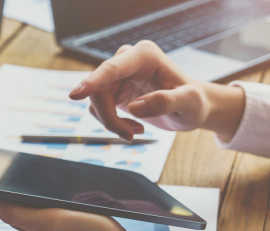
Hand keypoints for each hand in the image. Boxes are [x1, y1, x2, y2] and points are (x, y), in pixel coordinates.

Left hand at [0, 195, 152, 230]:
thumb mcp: (48, 222)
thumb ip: (17, 213)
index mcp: (30, 225)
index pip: (2, 205)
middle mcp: (41, 225)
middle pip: (16, 203)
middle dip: (6, 187)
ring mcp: (58, 224)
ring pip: (36, 204)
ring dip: (28, 190)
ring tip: (21, 172)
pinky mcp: (75, 221)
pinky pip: (55, 205)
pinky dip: (49, 194)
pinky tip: (54, 187)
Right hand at [69, 41, 245, 139]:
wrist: (192, 108)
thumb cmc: (194, 103)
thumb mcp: (188, 104)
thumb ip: (165, 102)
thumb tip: (133, 107)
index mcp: (144, 55)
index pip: (112, 69)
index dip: (93, 83)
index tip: (75, 95)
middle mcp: (128, 59)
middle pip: (99, 89)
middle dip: (110, 117)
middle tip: (131, 135)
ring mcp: (118, 74)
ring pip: (96, 100)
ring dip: (112, 122)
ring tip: (136, 132)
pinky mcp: (113, 88)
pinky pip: (98, 108)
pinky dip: (112, 123)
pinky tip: (133, 127)